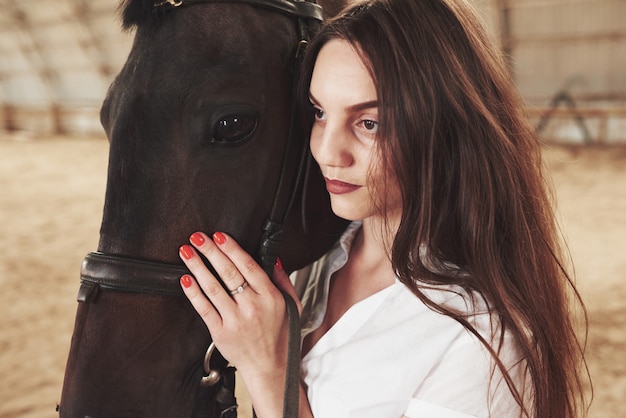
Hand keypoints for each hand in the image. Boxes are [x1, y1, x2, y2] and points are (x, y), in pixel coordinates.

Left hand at [178, 231, 299, 381]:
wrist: (270, 367)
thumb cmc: (282, 336)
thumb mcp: (293, 305)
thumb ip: (283, 280)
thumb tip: (273, 259)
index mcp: (270, 296)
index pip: (248, 265)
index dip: (232, 249)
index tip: (220, 236)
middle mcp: (252, 306)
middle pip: (228, 272)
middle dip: (210, 251)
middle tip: (198, 237)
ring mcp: (235, 320)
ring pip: (213, 287)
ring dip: (197, 266)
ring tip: (186, 252)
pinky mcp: (220, 332)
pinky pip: (204, 308)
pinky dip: (193, 292)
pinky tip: (185, 279)